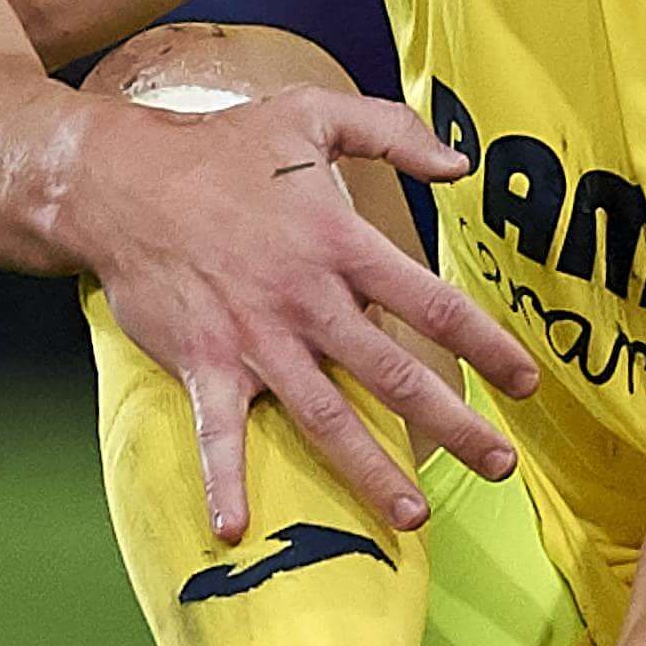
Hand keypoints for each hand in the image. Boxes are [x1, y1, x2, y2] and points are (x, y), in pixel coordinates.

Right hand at [69, 87, 541, 540]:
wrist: (117, 179)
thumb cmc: (220, 147)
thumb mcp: (313, 115)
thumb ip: (394, 133)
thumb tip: (459, 164)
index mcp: (342, 245)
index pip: (433, 304)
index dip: (486, 345)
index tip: (528, 383)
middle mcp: (307, 301)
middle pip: (394, 374)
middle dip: (453, 426)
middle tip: (499, 466)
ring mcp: (254, 340)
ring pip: (325, 417)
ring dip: (370, 469)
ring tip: (414, 514)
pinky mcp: (202, 363)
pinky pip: (217, 432)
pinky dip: (224, 480)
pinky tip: (235, 530)